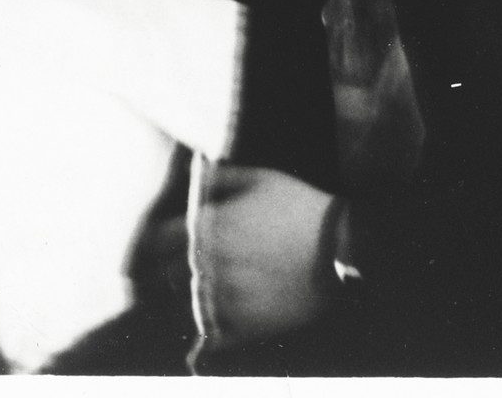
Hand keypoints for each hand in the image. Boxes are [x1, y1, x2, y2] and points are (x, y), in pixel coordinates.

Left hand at [147, 163, 335, 349]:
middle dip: (171, 269)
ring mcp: (228, 294)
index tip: (166, 243)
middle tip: (181, 268)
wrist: (342, 244)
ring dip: (190, 297)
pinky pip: (213, 332)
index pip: (159, 239)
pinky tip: (217, 321)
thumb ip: (221, 176)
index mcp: (209, 226)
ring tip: (204, 292)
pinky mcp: (247, 321)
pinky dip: (210, 329)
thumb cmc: (301, 205)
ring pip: (188, 302)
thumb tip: (194, 169)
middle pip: (168, 272)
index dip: (160, 241)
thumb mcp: (261, 178)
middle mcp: (211, 261)